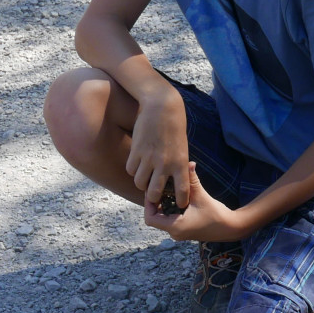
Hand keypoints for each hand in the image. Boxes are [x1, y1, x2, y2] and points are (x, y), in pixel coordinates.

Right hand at [126, 85, 189, 207]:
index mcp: (181, 164)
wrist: (162, 107)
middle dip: (153, 197)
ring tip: (145, 178)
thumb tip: (173, 181)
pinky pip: (130, 170)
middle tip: (154, 195)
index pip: (182, 191)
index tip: (179, 205)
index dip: (180, 201)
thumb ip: (178, 165)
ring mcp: (148, 158)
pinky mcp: (136, 151)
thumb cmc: (175, 128)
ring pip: (139, 183)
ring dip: (141, 183)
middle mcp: (164, 164)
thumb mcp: (182, 147)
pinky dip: (133, 170)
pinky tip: (138, 165)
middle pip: (154, 193)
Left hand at [145, 164, 246, 241]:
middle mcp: (175, 233)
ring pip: (162, 220)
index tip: (153, 190)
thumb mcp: (201, 195)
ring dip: (162, 207)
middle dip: (155, 203)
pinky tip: (175, 199)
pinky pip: (170, 221)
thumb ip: (192, 180)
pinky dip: (169, 211)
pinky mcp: (184, 231)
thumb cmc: (217, 214)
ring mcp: (179, 233)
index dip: (148, 203)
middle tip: (157, 189)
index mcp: (176, 227)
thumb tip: (189, 163)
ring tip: (165, 192)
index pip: (150, 218)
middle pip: (154, 218)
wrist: (231, 228)